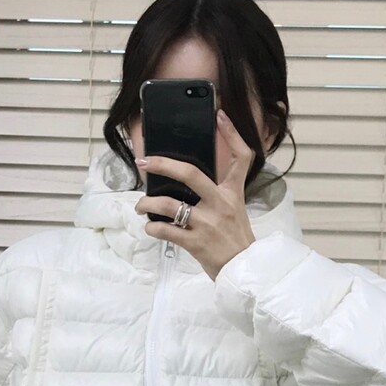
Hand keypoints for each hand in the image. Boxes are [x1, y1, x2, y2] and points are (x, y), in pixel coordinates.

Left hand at [135, 110, 256, 280]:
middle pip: (190, 174)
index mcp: (232, 193)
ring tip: (141, 206)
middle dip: (162, 164)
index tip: (220, 115)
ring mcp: (207, 223)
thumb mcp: (234, 210)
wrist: (243, 270)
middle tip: (144, 162)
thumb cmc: (234, 239)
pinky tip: (151, 228)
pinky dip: (153, 228)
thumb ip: (215, 194)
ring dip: (148, 204)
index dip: (232, 134)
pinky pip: (166, 231)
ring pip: (169, 205)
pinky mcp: (196, 243)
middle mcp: (220, 204)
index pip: (241, 158)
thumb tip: (182, 181)